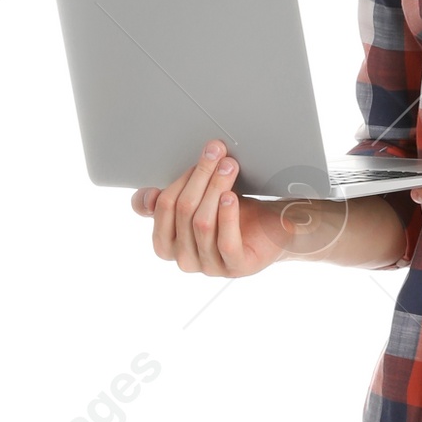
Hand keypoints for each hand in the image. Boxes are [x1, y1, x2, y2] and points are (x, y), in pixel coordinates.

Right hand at [133, 139, 347, 275]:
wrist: (274, 226)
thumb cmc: (234, 211)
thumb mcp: (198, 199)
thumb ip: (172, 197)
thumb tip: (148, 197)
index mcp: (167, 243)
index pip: (161, 208)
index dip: (177, 180)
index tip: (196, 158)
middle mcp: (184, 259)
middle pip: (182, 210)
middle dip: (200, 176)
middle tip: (216, 153)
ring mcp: (209, 267)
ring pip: (202, 223)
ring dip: (216, 188)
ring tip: (229, 166)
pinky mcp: (235, 268)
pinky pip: (225, 242)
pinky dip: (227, 215)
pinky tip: (231, 197)